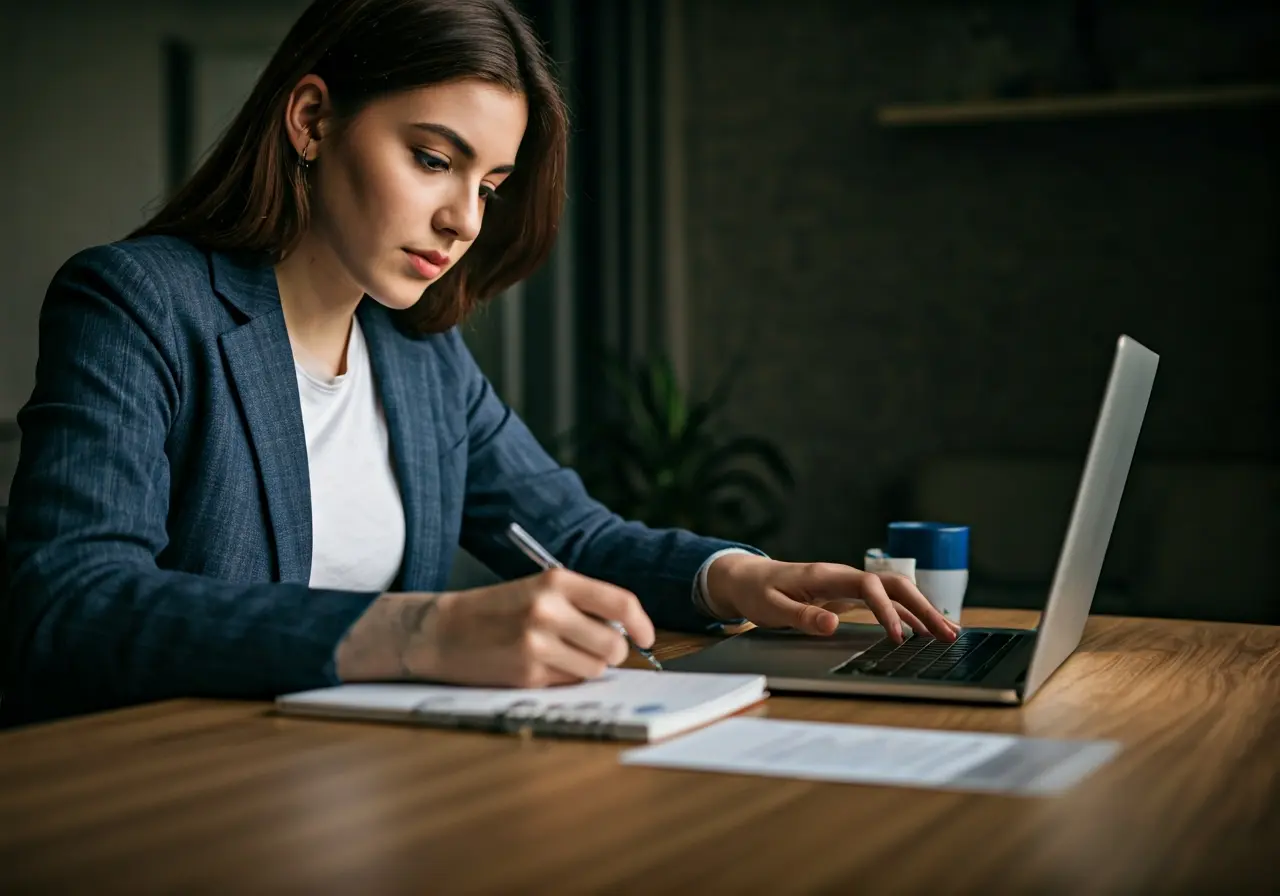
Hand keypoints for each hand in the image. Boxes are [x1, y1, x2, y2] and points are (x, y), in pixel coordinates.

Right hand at [334, 569, 654, 687]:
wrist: (441, 631)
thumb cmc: (495, 610)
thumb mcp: (537, 590)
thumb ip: (581, 604)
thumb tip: (626, 631)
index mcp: (555, 581)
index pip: (620, 602)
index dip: (641, 624)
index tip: (646, 637)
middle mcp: (549, 609)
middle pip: (614, 643)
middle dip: (611, 652)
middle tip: (593, 649)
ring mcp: (538, 643)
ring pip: (596, 668)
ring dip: (587, 668)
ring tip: (558, 656)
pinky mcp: (528, 674)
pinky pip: (570, 684)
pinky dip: (563, 680)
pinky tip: (538, 666)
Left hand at [704, 554, 960, 644]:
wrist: (747, 577)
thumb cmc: (757, 592)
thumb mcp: (771, 608)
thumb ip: (801, 616)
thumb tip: (832, 625)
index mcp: (827, 576)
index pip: (869, 587)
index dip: (887, 611)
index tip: (899, 638)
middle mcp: (843, 576)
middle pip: (894, 585)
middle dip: (922, 607)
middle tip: (947, 632)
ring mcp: (848, 585)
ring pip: (894, 593)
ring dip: (921, 611)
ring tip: (948, 634)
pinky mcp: (848, 595)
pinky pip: (884, 602)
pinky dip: (906, 615)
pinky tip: (922, 631)